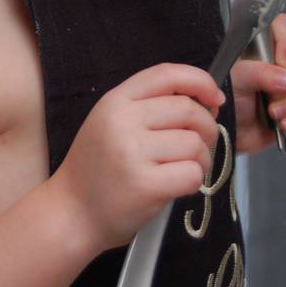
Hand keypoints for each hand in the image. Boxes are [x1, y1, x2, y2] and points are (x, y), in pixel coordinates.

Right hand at [50, 63, 224, 253]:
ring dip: (201, 159)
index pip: (167, 74)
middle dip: (206, 127)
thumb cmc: (98, 168)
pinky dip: (194, 181)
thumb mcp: (113, 122)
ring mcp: (133, 153)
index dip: (199, 81)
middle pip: (188, 109)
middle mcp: (123, 121)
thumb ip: (152, 105)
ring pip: (195, 143)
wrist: (71, 212)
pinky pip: (192, 173)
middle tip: (199, 145)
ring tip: (184, 168)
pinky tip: (178, 185)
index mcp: (116, 100)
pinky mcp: (145, 185)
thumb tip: (208, 101)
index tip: (214, 97)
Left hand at [230, 13, 285, 154]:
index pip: (285, 26)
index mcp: (261, 44)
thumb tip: (285, 77)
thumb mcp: (236, 80)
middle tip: (274, 92)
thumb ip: (258, 73)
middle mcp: (279, 59)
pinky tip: (283, 123)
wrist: (228, 132)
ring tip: (273, 112)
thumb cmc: (226, 99)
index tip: (281, 60)